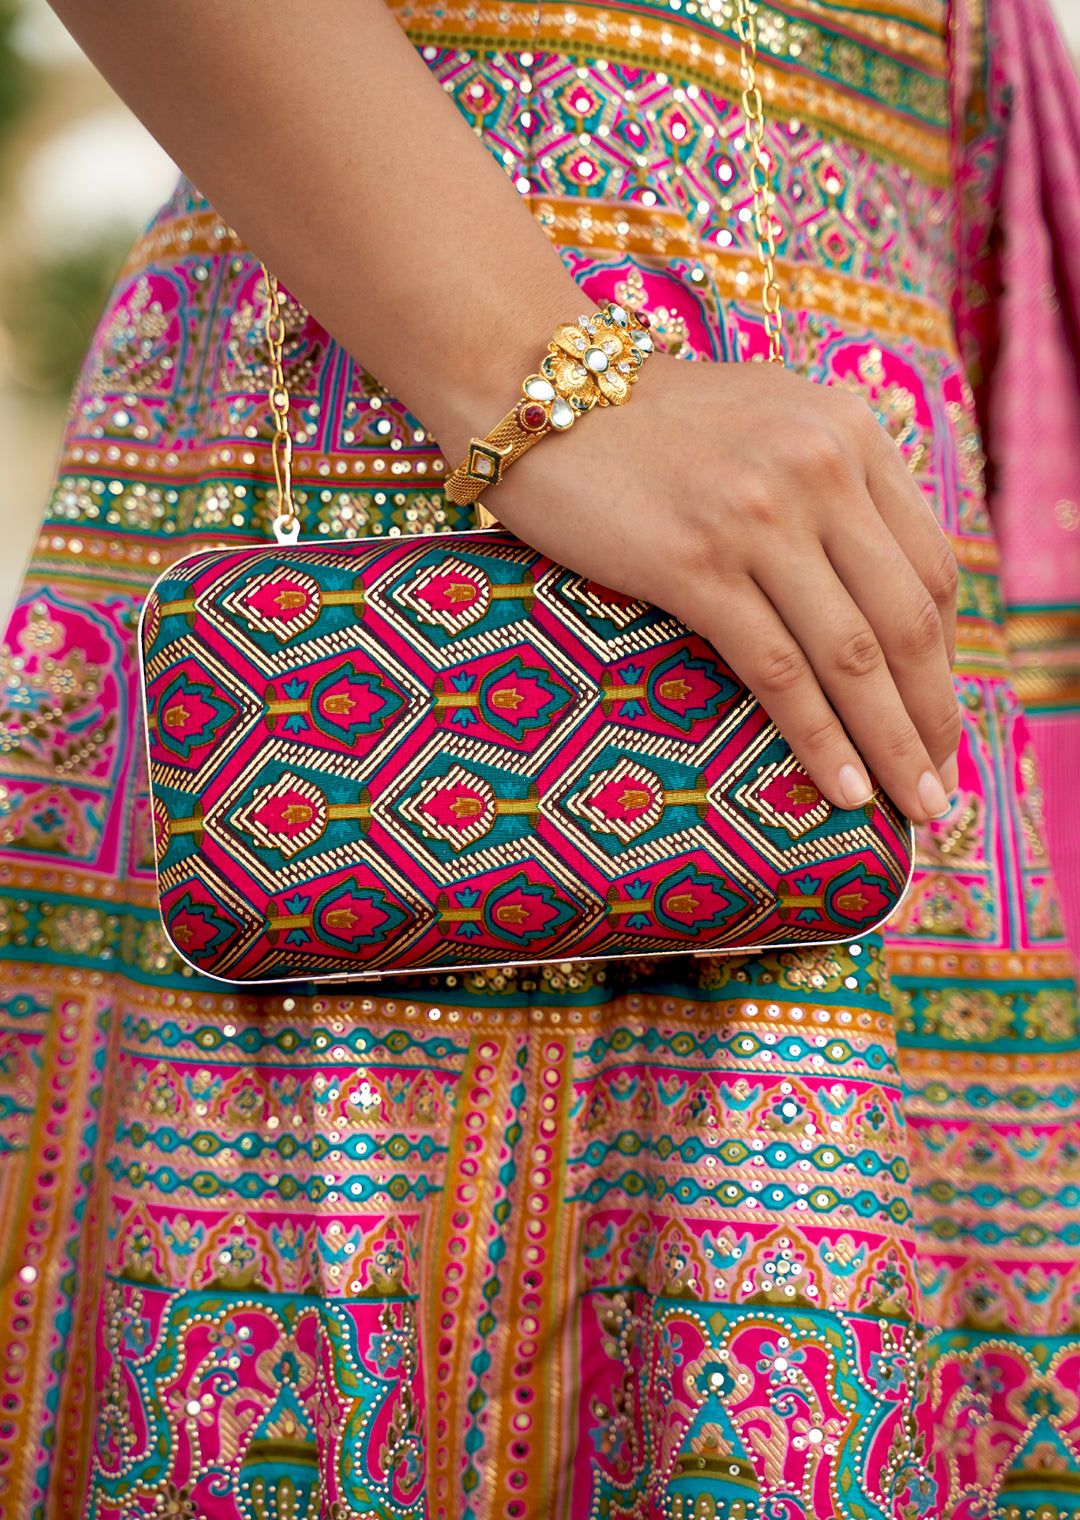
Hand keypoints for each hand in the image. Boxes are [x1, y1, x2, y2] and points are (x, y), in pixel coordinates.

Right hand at [486, 352, 960, 824]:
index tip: (938, 717)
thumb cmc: (645, 418)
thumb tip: (869, 578)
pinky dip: (818, 738)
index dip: (946, 660)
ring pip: (853, 655)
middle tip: (940, 789)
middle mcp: (820, 467)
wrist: (537, 386)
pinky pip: (778, 669)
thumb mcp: (768, 420)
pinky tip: (838, 787)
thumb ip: (829, 479)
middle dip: (932, 718)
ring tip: (910, 806)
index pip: (929, 568)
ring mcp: (758, 515)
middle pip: (907, 621)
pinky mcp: (694, 562)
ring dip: (890, 745)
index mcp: (850, 433)